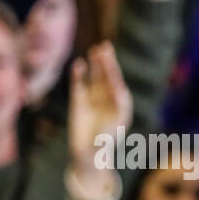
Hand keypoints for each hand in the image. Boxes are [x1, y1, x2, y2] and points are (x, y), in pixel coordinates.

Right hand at [68, 42, 133, 187]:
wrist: (88, 152)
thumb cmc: (104, 142)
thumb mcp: (113, 126)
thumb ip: (117, 108)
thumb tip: (120, 91)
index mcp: (120, 103)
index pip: (117, 84)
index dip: (114, 73)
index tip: (111, 63)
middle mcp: (108, 98)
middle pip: (107, 76)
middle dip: (107, 62)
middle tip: (105, 47)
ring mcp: (93, 97)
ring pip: (94, 77)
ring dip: (95, 64)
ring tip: (95, 50)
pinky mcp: (78, 100)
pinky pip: (79, 84)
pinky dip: (79, 74)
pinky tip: (79, 65)